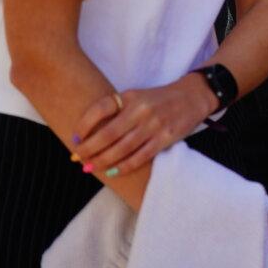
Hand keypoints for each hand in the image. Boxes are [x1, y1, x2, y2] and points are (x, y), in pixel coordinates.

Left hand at [70, 73, 214, 176]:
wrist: (193, 96)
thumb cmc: (160, 99)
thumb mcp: (138, 97)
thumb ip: (118, 110)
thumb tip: (90, 134)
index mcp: (131, 96)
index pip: (101, 108)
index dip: (84, 124)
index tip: (74, 138)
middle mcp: (141, 109)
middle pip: (108, 133)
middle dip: (89, 149)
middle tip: (76, 159)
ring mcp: (154, 124)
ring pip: (122, 148)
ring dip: (103, 161)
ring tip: (90, 168)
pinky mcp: (166, 138)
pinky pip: (141, 157)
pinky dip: (124, 166)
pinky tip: (113, 172)